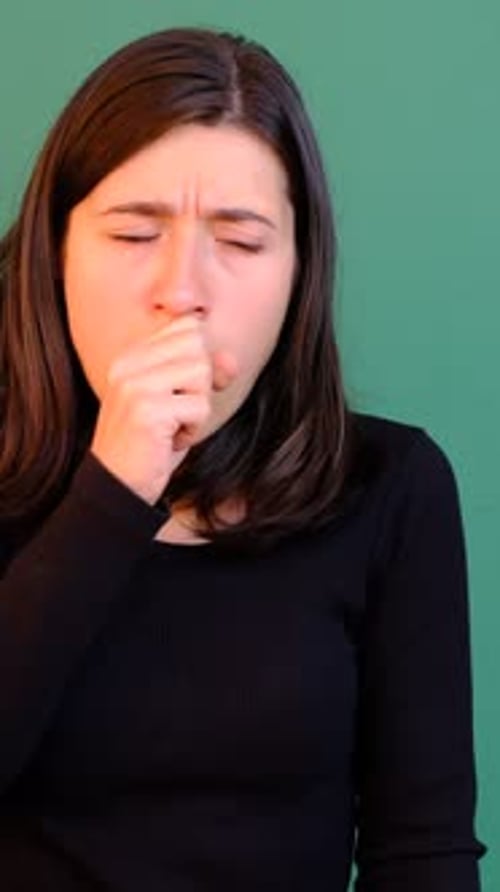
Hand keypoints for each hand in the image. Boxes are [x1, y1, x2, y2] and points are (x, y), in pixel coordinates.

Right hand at [90, 315, 237, 503]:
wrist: (117, 487)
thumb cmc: (151, 445)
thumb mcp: (178, 403)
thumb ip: (202, 374)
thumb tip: (231, 360)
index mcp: (130, 357)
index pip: (185, 327)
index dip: (198, 358)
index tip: (180, 392)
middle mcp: (128, 365)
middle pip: (196, 344)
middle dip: (199, 384)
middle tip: (176, 413)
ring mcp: (135, 386)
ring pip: (201, 371)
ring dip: (197, 407)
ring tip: (172, 426)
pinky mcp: (147, 411)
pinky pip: (199, 406)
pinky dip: (193, 429)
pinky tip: (170, 442)